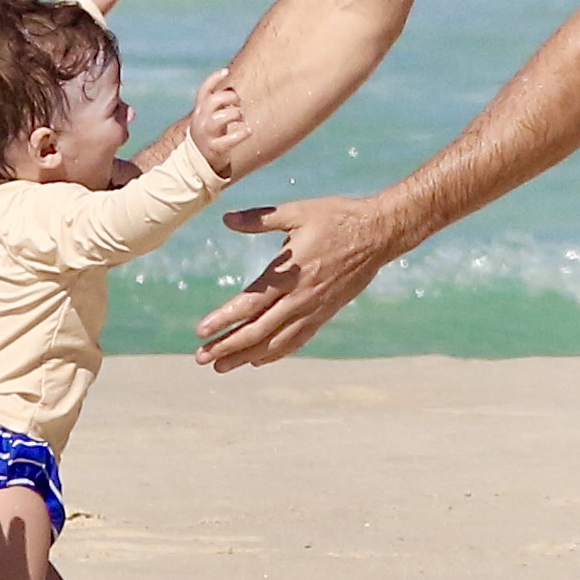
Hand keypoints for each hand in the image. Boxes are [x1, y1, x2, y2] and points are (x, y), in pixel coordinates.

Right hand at [186, 68, 248, 178]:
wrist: (198, 161)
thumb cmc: (211, 133)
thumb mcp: (210, 116)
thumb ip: (219, 104)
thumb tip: (234, 89)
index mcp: (200, 110)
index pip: (204, 90)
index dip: (213, 79)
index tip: (226, 71)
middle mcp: (201, 120)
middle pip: (211, 102)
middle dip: (228, 97)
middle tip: (239, 102)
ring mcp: (206, 134)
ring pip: (217, 119)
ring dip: (234, 114)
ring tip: (242, 117)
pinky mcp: (214, 148)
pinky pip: (227, 140)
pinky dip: (241, 134)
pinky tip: (249, 131)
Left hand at [193, 195, 401, 369]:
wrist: (378, 233)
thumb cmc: (336, 218)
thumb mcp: (297, 212)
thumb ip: (259, 219)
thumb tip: (226, 219)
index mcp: (290, 273)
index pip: (250, 303)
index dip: (224, 319)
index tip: (201, 331)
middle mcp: (300, 298)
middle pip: (258, 331)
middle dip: (228, 347)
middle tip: (201, 358)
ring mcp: (314, 309)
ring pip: (276, 342)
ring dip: (246, 356)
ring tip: (221, 366)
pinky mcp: (325, 313)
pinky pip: (297, 340)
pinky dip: (275, 353)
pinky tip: (259, 360)